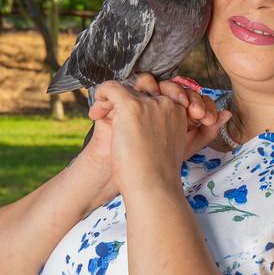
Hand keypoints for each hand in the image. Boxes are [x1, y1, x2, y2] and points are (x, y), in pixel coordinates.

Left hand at [87, 74, 230, 196]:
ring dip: (110, 100)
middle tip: (112, 114)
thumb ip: (163, 129)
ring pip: (125, 88)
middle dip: (125, 98)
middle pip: (142, 87)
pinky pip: (111, 88)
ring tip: (100, 115)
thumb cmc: (157, 175)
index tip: (128, 118)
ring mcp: (150, 104)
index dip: (142, 100)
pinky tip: (95, 113)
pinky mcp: (131, 106)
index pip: (160, 92)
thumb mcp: (168, 147)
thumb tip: (145, 125)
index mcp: (178, 113)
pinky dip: (100, 94)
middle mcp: (166, 104)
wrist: (152, 187)